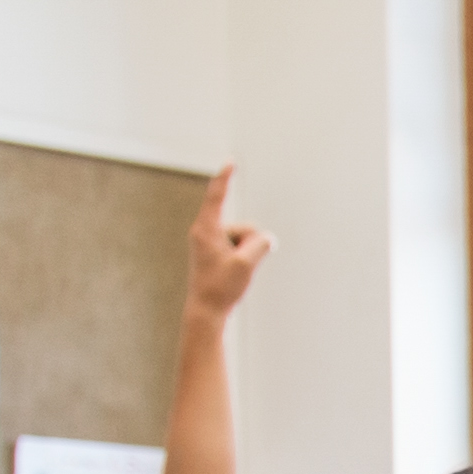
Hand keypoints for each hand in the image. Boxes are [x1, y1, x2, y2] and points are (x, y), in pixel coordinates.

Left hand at [183, 162, 271, 317]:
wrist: (205, 311)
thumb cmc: (221, 288)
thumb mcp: (247, 263)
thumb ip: (261, 244)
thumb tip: (267, 238)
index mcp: (206, 230)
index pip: (217, 196)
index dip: (225, 178)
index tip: (230, 162)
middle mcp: (205, 232)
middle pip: (243, 226)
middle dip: (251, 242)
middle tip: (240, 266)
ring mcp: (209, 243)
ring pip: (244, 238)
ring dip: (248, 253)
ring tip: (235, 273)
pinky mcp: (214, 253)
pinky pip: (239, 247)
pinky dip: (244, 258)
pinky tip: (235, 274)